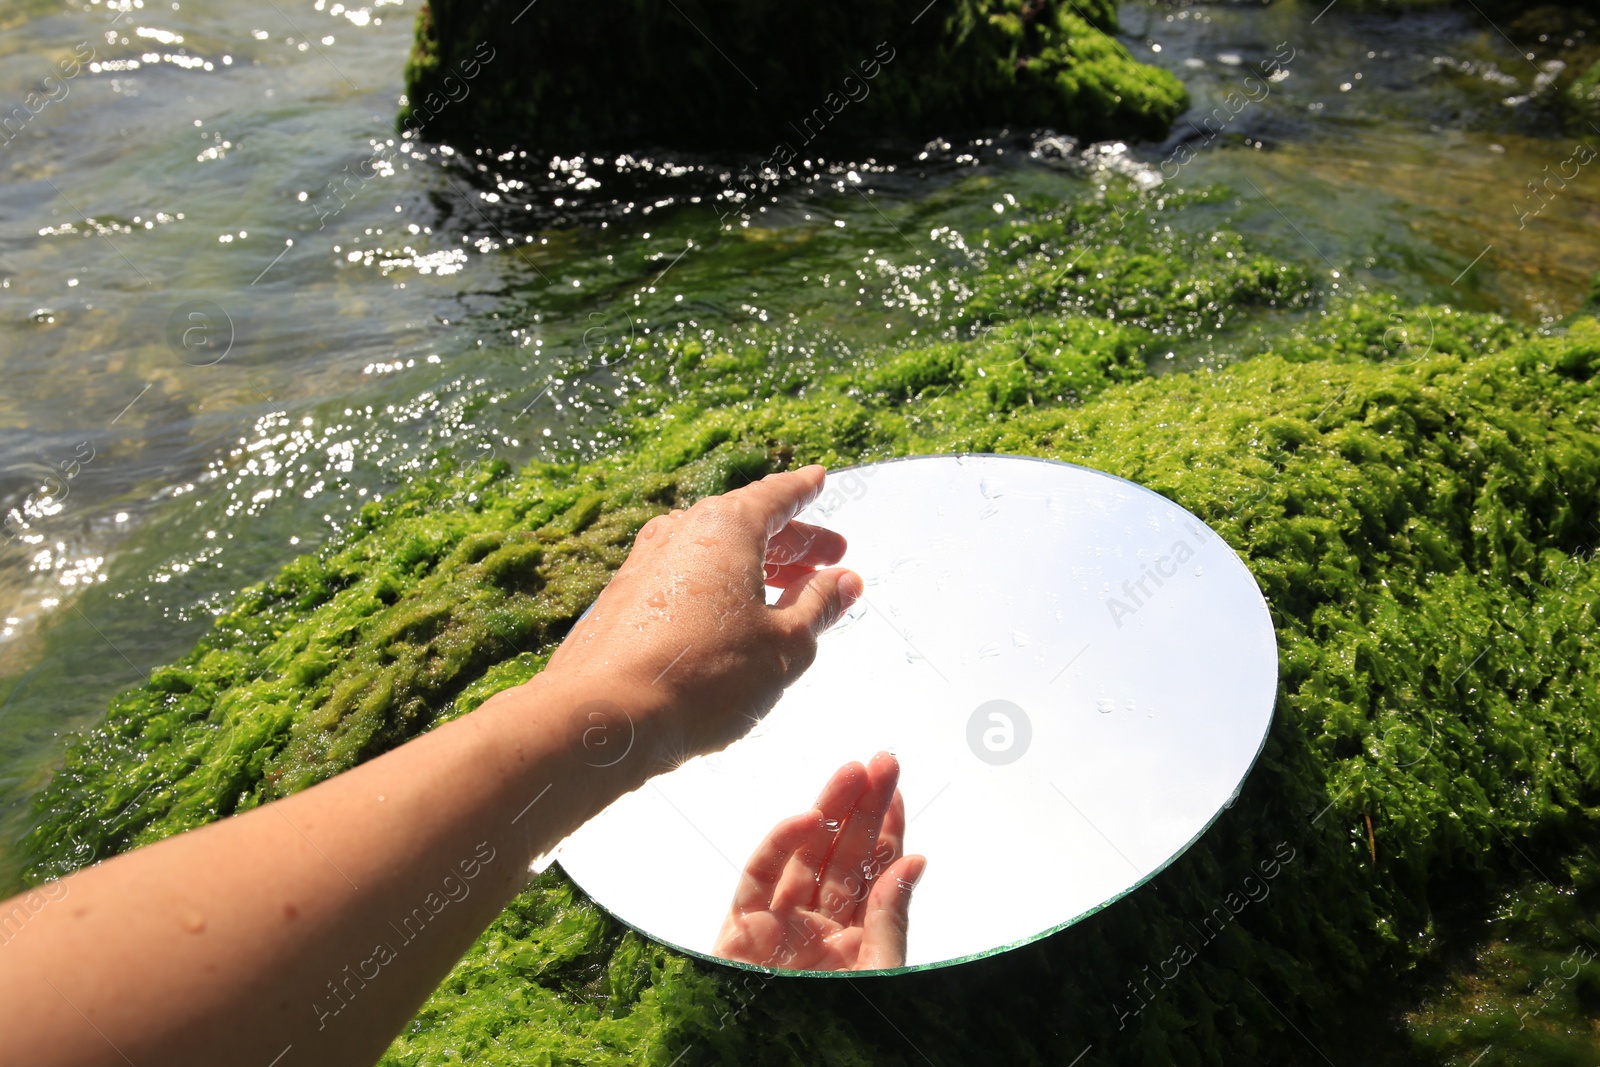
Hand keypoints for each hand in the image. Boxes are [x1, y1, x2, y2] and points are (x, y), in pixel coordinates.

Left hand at [544, 465, 862, 760]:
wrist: (604, 715)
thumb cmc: (707, 675)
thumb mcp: (785, 644)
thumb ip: (819, 606)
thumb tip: (845, 580)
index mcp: (725, 527)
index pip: (775, 496)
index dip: (802, 490)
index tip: (818, 479)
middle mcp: (681, 532)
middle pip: (746, 524)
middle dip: (791, 542)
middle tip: (827, 558)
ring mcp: (645, 564)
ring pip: (713, 554)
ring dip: (755, 569)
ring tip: (787, 596)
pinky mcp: (623, 600)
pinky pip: (685, 580)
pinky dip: (719, 590)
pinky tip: (732, 624)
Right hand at [713, 752, 926, 970]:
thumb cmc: (833, 1038)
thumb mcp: (876, 975)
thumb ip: (889, 921)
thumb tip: (915, 861)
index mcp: (854, 940)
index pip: (873, 873)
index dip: (886, 830)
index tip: (896, 791)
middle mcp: (818, 926)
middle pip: (843, 855)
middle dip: (862, 806)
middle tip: (881, 763)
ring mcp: (780, 923)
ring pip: (805, 854)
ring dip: (827, 810)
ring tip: (851, 772)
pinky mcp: (742, 925)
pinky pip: (762, 873)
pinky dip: (781, 842)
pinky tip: (808, 818)